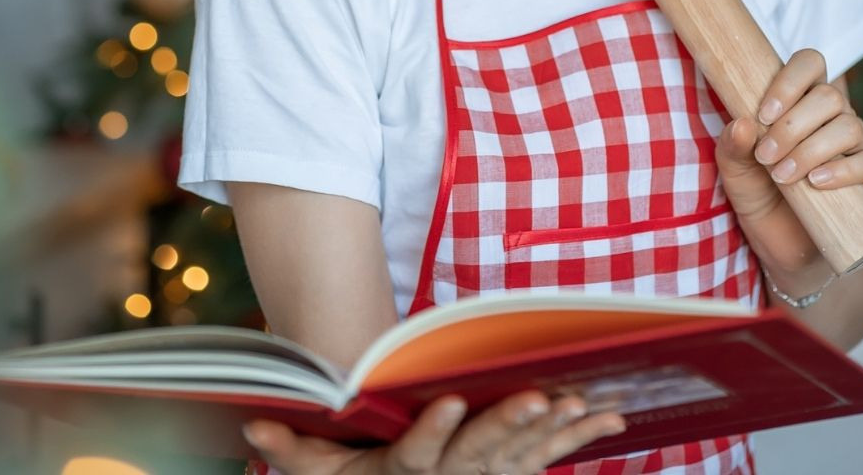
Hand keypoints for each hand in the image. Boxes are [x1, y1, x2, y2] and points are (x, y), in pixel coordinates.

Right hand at [242, 390, 625, 474]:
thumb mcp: (323, 472)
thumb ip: (294, 451)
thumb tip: (252, 421)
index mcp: (404, 474)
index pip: (420, 456)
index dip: (436, 432)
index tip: (452, 400)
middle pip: (481, 456)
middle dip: (509, 426)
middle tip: (536, 396)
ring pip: (522, 456)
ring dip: (554, 430)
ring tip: (581, 402)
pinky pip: (548, 456)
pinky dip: (577, 436)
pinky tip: (610, 415)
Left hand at [714, 48, 862, 275]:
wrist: (781, 242)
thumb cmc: (757, 192)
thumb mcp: (733, 169)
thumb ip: (732, 145)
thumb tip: (742, 123)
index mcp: (799, 100)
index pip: (810, 64)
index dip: (790, 80)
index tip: (763, 113)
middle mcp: (831, 116)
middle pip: (829, 96)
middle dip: (793, 125)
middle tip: (766, 155)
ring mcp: (853, 146)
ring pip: (850, 126)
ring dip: (811, 149)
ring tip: (782, 175)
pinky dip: (843, 171)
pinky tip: (817, 182)